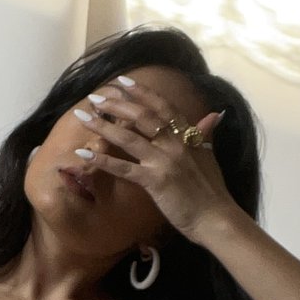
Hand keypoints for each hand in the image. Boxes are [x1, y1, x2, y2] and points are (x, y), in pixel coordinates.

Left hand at [74, 77, 235, 238]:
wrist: (216, 218)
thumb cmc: (211, 191)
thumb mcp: (209, 156)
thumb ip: (205, 133)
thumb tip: (214, 115)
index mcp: (188, 136)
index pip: (163, 106)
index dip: (142, 92)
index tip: (121, 81)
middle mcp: (175, 144)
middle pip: (142, 116)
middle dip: (117, 104)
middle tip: (95, 97)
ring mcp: (165, 161)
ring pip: (129, 138)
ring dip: (103, 126)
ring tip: (83, 117)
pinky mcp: (155, 181)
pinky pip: (124, 168)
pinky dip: (103, 160)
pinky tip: (84, 154)